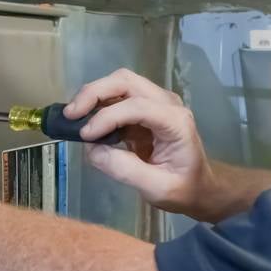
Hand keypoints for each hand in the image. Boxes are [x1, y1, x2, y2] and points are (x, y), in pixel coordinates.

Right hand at [66, 69, 214, 217]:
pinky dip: (99, 104)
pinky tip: (86, 122)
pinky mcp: (145, 107)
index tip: (85, 136)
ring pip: (120, 83)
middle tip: (71, 115)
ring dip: (94, 95)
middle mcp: (167, 103)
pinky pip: (118, 97)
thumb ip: (125, 169)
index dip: (107, 117)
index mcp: (175, 121)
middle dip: (94, 93)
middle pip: (126, 81)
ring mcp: (156, 101)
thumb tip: (92, 150)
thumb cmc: (184, 188)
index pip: (137, 106)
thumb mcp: (157, 188)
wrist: (200, 186)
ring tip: (74, 117)